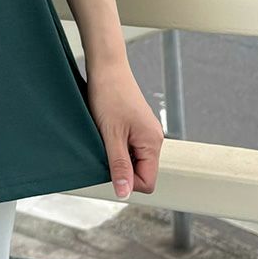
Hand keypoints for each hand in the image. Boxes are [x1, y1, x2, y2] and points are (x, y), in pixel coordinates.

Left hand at [86, 63, 164, 199]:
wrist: (106, 66)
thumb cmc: (108, 94)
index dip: (127, 181)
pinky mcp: (136, 124)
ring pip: (134, 158)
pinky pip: (129, 145)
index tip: (109, 165)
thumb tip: (124, 193)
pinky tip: (105, 129)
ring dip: (117, 154)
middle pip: (141, 171)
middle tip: (103, 147)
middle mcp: (154, 138)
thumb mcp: (111, 134)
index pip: (147, 182)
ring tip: (104, 135)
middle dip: (121, 167)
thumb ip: (119, 165)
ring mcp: (145, 130)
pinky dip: (116, 143)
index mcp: (153, 143)